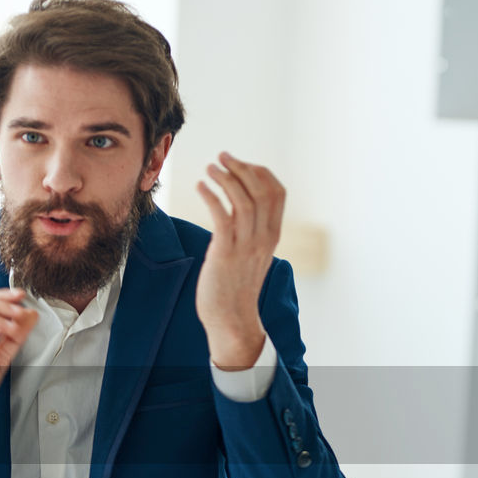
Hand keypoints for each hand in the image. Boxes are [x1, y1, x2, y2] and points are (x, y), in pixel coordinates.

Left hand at [194, 152, 284, 369]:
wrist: (231, 320)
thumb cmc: (235, 288)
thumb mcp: (250, 256)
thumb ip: (249, 233)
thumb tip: (238, 211)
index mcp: (272, 235)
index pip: (277, 193)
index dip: (260, 172)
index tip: (241, 164)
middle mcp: (263, 237)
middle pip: (261, 190)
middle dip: (242, 167)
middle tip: (222, 156)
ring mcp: (246, 245)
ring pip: (243, 199)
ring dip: (225, 178)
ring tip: (209, 168)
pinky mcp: (226, 253)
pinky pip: (222, 215)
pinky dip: (211, 196)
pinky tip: (200, 186)